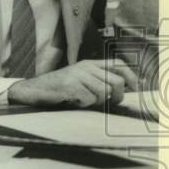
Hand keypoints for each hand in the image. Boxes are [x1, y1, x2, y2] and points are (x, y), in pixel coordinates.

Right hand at [8, 59, 138, 107]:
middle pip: (116, 82)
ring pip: (105, 93)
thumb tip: (119, 92)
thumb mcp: (78, 79)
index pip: (118, 64)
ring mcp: (78, 76)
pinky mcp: (71, 86)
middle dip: (117, 96)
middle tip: (110, 104)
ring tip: (84, 101)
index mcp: (89, 64)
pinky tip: (73, 102)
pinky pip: (89, 100)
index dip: (131, 76)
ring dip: (98, 102)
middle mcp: (85, 67)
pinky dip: (83, 105)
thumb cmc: (56, 89)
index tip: (136, 87)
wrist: (32, 90)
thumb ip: (96, 80)